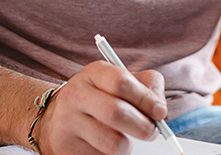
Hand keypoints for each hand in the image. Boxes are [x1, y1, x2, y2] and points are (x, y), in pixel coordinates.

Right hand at [33, 61, 166, 154]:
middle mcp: (75, 94)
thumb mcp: (122, 83)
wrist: (59, 119)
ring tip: (123, 138)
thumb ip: (147, 88)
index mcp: (93, 73)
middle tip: (151, 131)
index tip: (160, 112)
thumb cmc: (101, 98)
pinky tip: (103, 145)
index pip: (121, 82)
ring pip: (112, 143)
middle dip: (143, 126)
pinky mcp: (64, 148)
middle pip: (116, 113)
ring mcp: (66, 122)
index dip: (146, 99)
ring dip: (128, 145)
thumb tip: (159, 109)